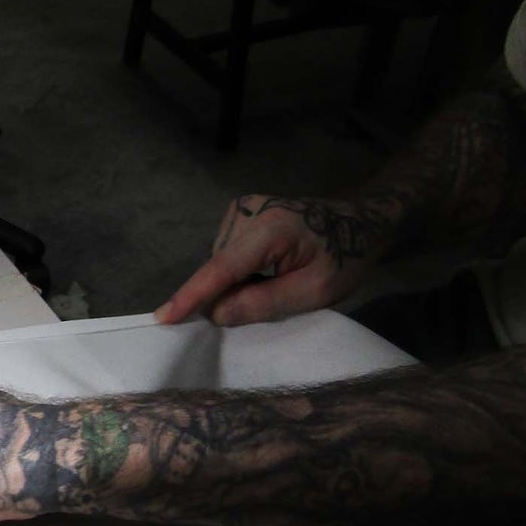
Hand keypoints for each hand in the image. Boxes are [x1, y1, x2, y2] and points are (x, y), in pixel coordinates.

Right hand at [155, 194, 386, 326]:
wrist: (361, 222)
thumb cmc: (347, 258)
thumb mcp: (315, 291)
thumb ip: (264, 303)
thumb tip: (215, 313)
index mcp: (270, 228)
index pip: (222, 268)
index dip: (193, 295)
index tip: (163, 317)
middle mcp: (249, 211)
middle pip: (219, 267)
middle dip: (227, 293)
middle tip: (270, 300)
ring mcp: (243, 208)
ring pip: (220, 262)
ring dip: (235, 281)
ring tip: (274, 281)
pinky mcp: (241, 212)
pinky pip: (226, 254)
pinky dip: (238, 270)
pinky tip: (265, 269)